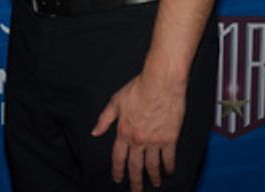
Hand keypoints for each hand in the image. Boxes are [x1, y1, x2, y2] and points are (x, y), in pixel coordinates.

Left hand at [91, 73, 185, 191]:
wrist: (160, 84)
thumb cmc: (137, 89)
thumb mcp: (115, 102)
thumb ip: (104, 119)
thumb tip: (95, 132)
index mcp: (123, 132)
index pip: (118, 158)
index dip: (117, 170)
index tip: (117, 179)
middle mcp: (138, 140)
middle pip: (135, 167)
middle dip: (135, 181)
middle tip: (135, 191)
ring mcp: (155, 141)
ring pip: (153, 165)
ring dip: (153, 176)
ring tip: (155, 183)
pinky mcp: (170, 139)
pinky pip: (169, 158)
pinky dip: (169, 167)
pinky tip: (169, 171)